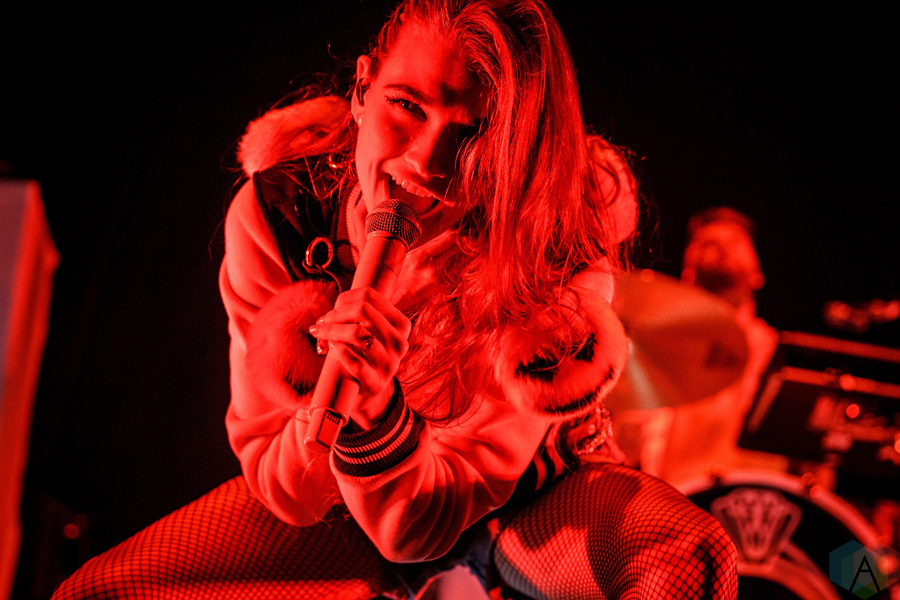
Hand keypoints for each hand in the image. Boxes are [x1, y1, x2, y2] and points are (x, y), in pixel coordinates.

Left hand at [308, 287, 410, 426]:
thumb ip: (355, 314)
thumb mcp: (368, 330)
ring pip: (357, 333)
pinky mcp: (376, 383)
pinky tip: (330, 348)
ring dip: (331, 331)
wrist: (367, 387)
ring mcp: (390, 364)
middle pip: (362, 310)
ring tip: (321, 336)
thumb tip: (329, 315)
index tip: (332, 311)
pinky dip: (339, 351)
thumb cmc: (363, 352)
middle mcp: (399, 342)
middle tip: (321, 324)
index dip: (344, 299)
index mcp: (401, 324)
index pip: (369, 295)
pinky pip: (355, 362)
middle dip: (335, 314)